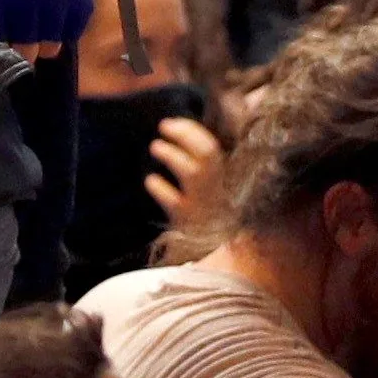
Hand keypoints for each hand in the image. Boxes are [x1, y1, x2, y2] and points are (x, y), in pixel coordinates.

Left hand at [146, 112, 231, 233]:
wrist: (218, 254)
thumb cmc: (213, 215)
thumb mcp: (217, 187)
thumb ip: (207, 164)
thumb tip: (183, 133)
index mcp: (226, 178)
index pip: (211, 145)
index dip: (190, 130)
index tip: (171, 123)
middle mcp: (219, 188)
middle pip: (206, 153)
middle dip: (184, 135)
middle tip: (163, 127)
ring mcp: (205, 205)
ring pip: (192, 173)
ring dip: (172, 155)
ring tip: (155, 147)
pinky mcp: (189, 223)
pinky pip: (174, 201)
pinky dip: (160, 188)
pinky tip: (151, 181)